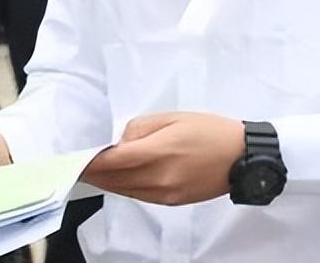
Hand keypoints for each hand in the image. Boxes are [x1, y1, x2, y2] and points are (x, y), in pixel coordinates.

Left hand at [82, 113, 243, 205]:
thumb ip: (140, 129)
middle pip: (116, 180)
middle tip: (77, 167)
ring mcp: (166, 193)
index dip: (92, 161)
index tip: (77, 158)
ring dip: (107, 183)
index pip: (114, 161)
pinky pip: (140, 196)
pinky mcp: (173, 201)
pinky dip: (125, 188)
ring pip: (125, 191)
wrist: (242, 156)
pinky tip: (118, 180)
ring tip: (92, 174)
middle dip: (94, 174)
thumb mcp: (172, 118)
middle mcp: (160, 178)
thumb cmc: (209, 131)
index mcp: (159, 152)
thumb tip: (120, 143)